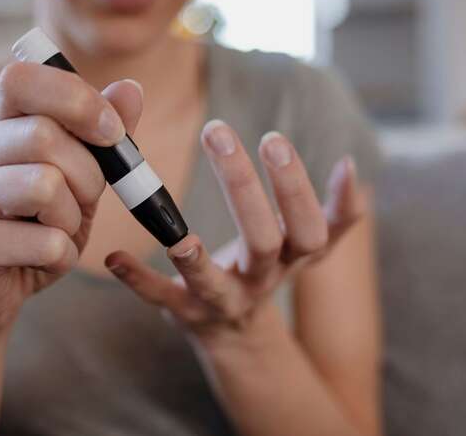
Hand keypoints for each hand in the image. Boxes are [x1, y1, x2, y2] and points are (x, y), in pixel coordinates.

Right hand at [0, 62, 143, 338]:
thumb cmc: (40, 226)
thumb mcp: (81, 177)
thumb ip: (105, 134)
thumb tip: (131, 89)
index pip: (22, 78)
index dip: (76, 99)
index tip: (112, 133)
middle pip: (44, 136)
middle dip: (87, 175)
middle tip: (81, 201)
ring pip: (45, 187)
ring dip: (72, 219)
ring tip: (56, 231)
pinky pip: (45, 242)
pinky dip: (62, 256)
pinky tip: (39, 259)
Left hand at [105, 120, 364, 345]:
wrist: (237, 333)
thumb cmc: (266, 268)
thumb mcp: (307, 245)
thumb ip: (336, 213)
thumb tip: (352, 165)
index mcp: (293, 257)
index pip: (311, 227)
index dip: (297, 189)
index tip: (273, 138)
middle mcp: (262, 281)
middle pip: (263, 243)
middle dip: (243, 190)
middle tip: (217, 133)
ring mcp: (222, 301)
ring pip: (212, 281)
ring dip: (192, 255)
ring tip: (175, 230)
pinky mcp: (186, 312)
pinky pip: (162, 300)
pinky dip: (139, 281)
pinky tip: (113, 258)